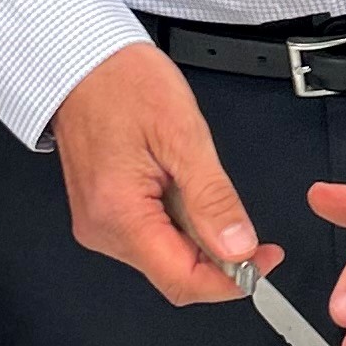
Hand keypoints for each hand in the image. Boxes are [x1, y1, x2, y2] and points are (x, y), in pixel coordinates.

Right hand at [47, 41, 281, 309]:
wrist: (82, 63)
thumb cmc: (123, 84)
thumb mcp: (184, 135)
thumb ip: (213, 198)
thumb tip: (239, 247)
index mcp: (119, 214)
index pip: (182, 280)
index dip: (231, 281)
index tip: (263, 262)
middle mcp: (102, 229)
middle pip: (174, 274)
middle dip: (219, 258)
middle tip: (247, 226)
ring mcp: (99, 224)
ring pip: (165, 256)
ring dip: (198, 236)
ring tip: (197, 182)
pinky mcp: (103, 214)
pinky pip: (150, 236)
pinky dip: (178, 222)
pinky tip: (180, 186)